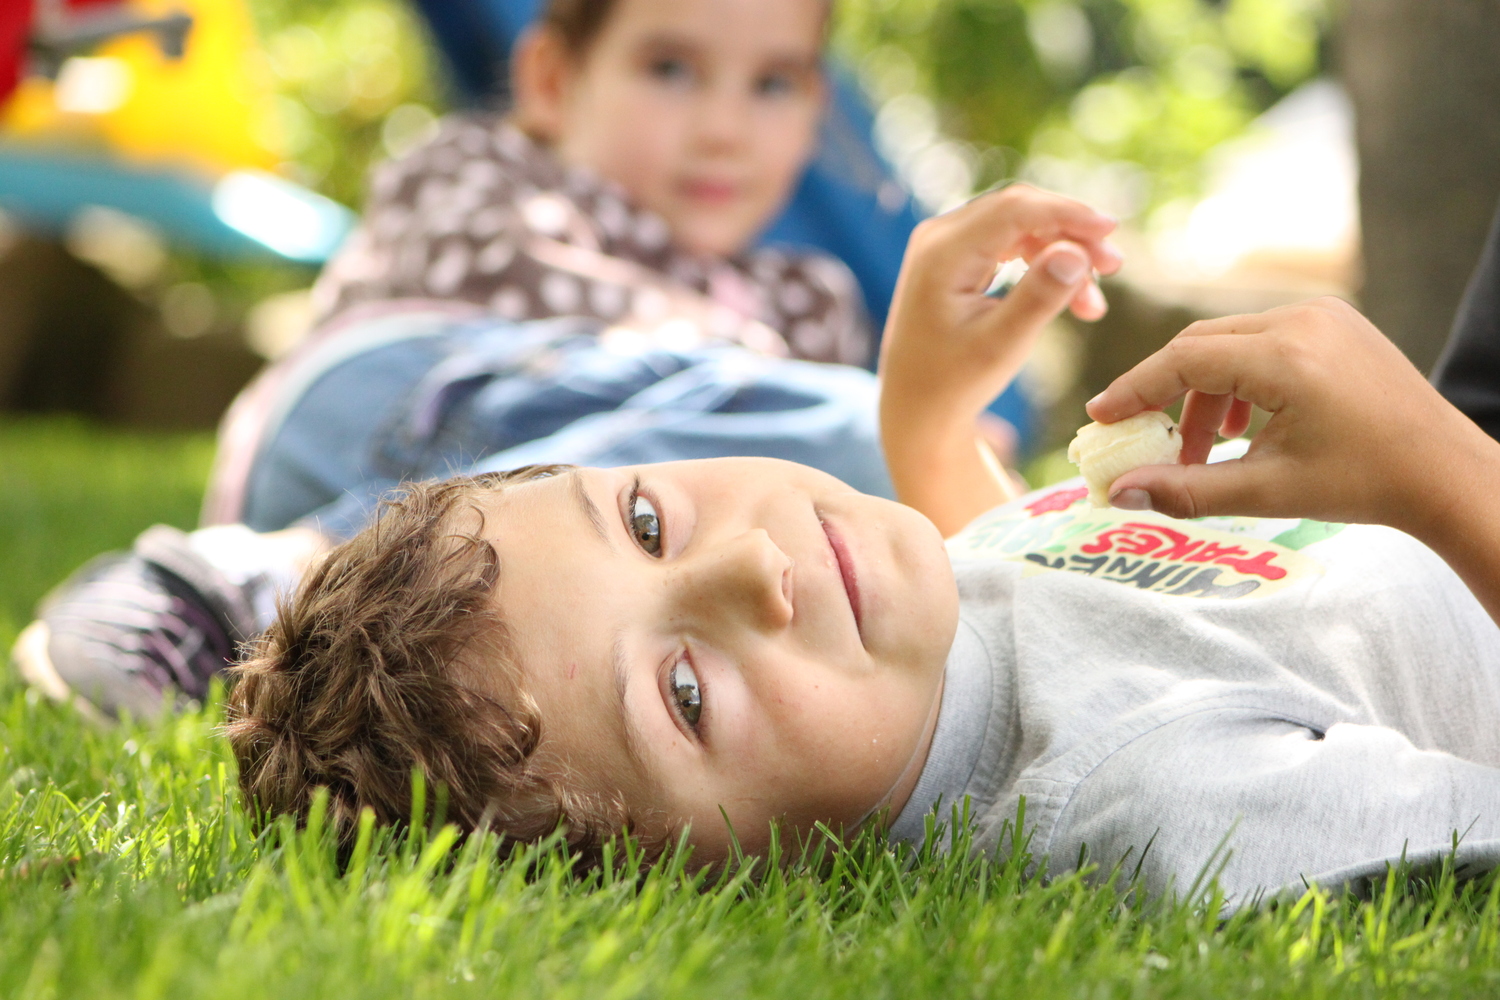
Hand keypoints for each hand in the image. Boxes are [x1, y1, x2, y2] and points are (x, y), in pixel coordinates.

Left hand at [878, 185, 1119, 534]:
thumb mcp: (1002, 346)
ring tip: (1095, 300)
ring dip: (1062, 252)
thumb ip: (1039, 296)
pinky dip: (1044, 264)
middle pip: (1020, 211)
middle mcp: (939, 237)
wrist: (916, 406)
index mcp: (942, 253)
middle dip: (1071, 232)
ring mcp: (946, 244)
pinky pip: (1011, 243)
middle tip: (1115, 266)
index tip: (1112, 231)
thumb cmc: (956, 382)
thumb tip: (1076, 251)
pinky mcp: (958, 256)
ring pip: (1020, 227)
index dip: (1067, 214)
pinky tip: (1075, 297)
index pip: (1014, 210)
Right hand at [1087, 297, 1496, 535]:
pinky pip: (1262, 340)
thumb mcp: (1268, 491)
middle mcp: (1302, 320)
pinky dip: (1238, 380)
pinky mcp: (1335, 322)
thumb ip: (1187, 490)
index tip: (1100, 419)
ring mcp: (1323, 315)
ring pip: (1229, 343)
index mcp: (1286, 356)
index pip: (1183, 360)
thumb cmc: (1365, 484)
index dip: (1134, 390)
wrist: (1445, 472)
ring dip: (1203, 392)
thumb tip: (1119, 494)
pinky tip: (1241, 428)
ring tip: (1200, 451)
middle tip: (1138, 437)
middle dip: (1164, 393)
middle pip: (1200, 344)